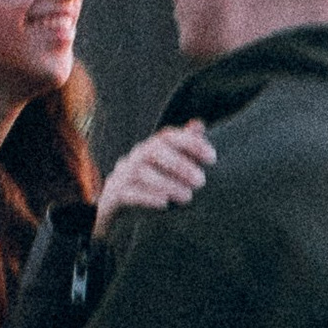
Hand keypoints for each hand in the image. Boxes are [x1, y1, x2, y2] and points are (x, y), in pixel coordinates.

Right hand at [95, 121, 215, 233]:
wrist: (118, 203)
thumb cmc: (152, 182)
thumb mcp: (169, 165)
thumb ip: (185, 146)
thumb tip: (198, 124)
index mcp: (152, 147)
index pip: (169, 137)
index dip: (191, 143)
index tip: (212, 158)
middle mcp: (136, 157)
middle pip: (154, 151)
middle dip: (179, 165)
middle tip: (200, 181)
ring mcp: (123, 175)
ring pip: (141, 172)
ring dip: (167, 184)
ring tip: (187, 196)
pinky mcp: (115, 195)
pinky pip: (128, 193)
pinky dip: (146, 197)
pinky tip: (164, 203)